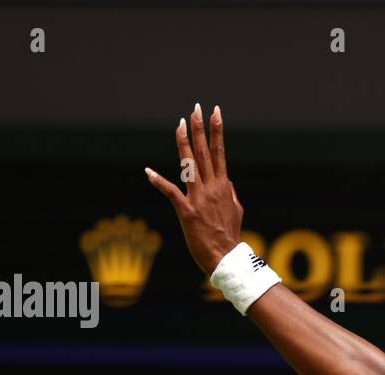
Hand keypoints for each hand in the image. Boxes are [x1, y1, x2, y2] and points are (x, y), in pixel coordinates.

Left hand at [145, 103, 243, 273]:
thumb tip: (228, 181)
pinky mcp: (187, 211)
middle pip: (205, 152)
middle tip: (196, 108)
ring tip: (180, 124)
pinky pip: (171, 193)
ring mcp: (199, 198)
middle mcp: (212, 188)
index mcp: (224, 186)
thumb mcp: (236, 210)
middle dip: (200, 129)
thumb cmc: (230, 236)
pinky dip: (159, 181)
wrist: (225, 257)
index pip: (219, 152)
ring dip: (183, 143)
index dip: (217, 131)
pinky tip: (148, 171)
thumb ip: (230, 193)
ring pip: (189, 165)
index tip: (215, 113)